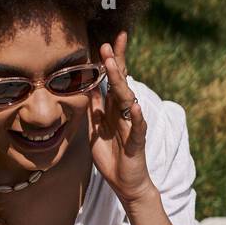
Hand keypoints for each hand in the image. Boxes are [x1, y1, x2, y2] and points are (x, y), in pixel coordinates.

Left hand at [87, 32, 152, 204]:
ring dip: (121, 82)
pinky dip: (137, 118)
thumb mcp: (96, 129)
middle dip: (116, 63)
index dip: (112, 61)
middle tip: (109, 43)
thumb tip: (87, 87)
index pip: (114, 80)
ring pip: (127, 100)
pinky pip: (138, 128)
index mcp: (114, 109)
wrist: (125, 183)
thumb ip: (94, 109)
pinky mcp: (137, 143)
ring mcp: (132, 126)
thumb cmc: (112, 156)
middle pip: (121, 83)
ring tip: (114, 65)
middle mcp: (125, 113)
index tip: (107, 41)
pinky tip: (135, 106)